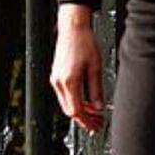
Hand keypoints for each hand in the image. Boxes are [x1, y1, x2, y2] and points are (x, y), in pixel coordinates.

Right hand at [50, 3, 105, 132]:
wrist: (72, 29)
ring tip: (96, 115)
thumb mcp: (96, 68)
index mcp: (68, 81)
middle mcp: (58, 82)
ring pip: (67, 103)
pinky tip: (88, 103)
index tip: (97, 126)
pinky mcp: (57, 76)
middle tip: (99, 124)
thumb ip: (96, 90)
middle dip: (84, 118)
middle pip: (69, 109)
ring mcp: (55, 79)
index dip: (87, 121)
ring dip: (81, 110)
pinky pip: (65, 95)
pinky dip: (76, 101)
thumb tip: (99, 107)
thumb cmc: (85, 44)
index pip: (76, 110)